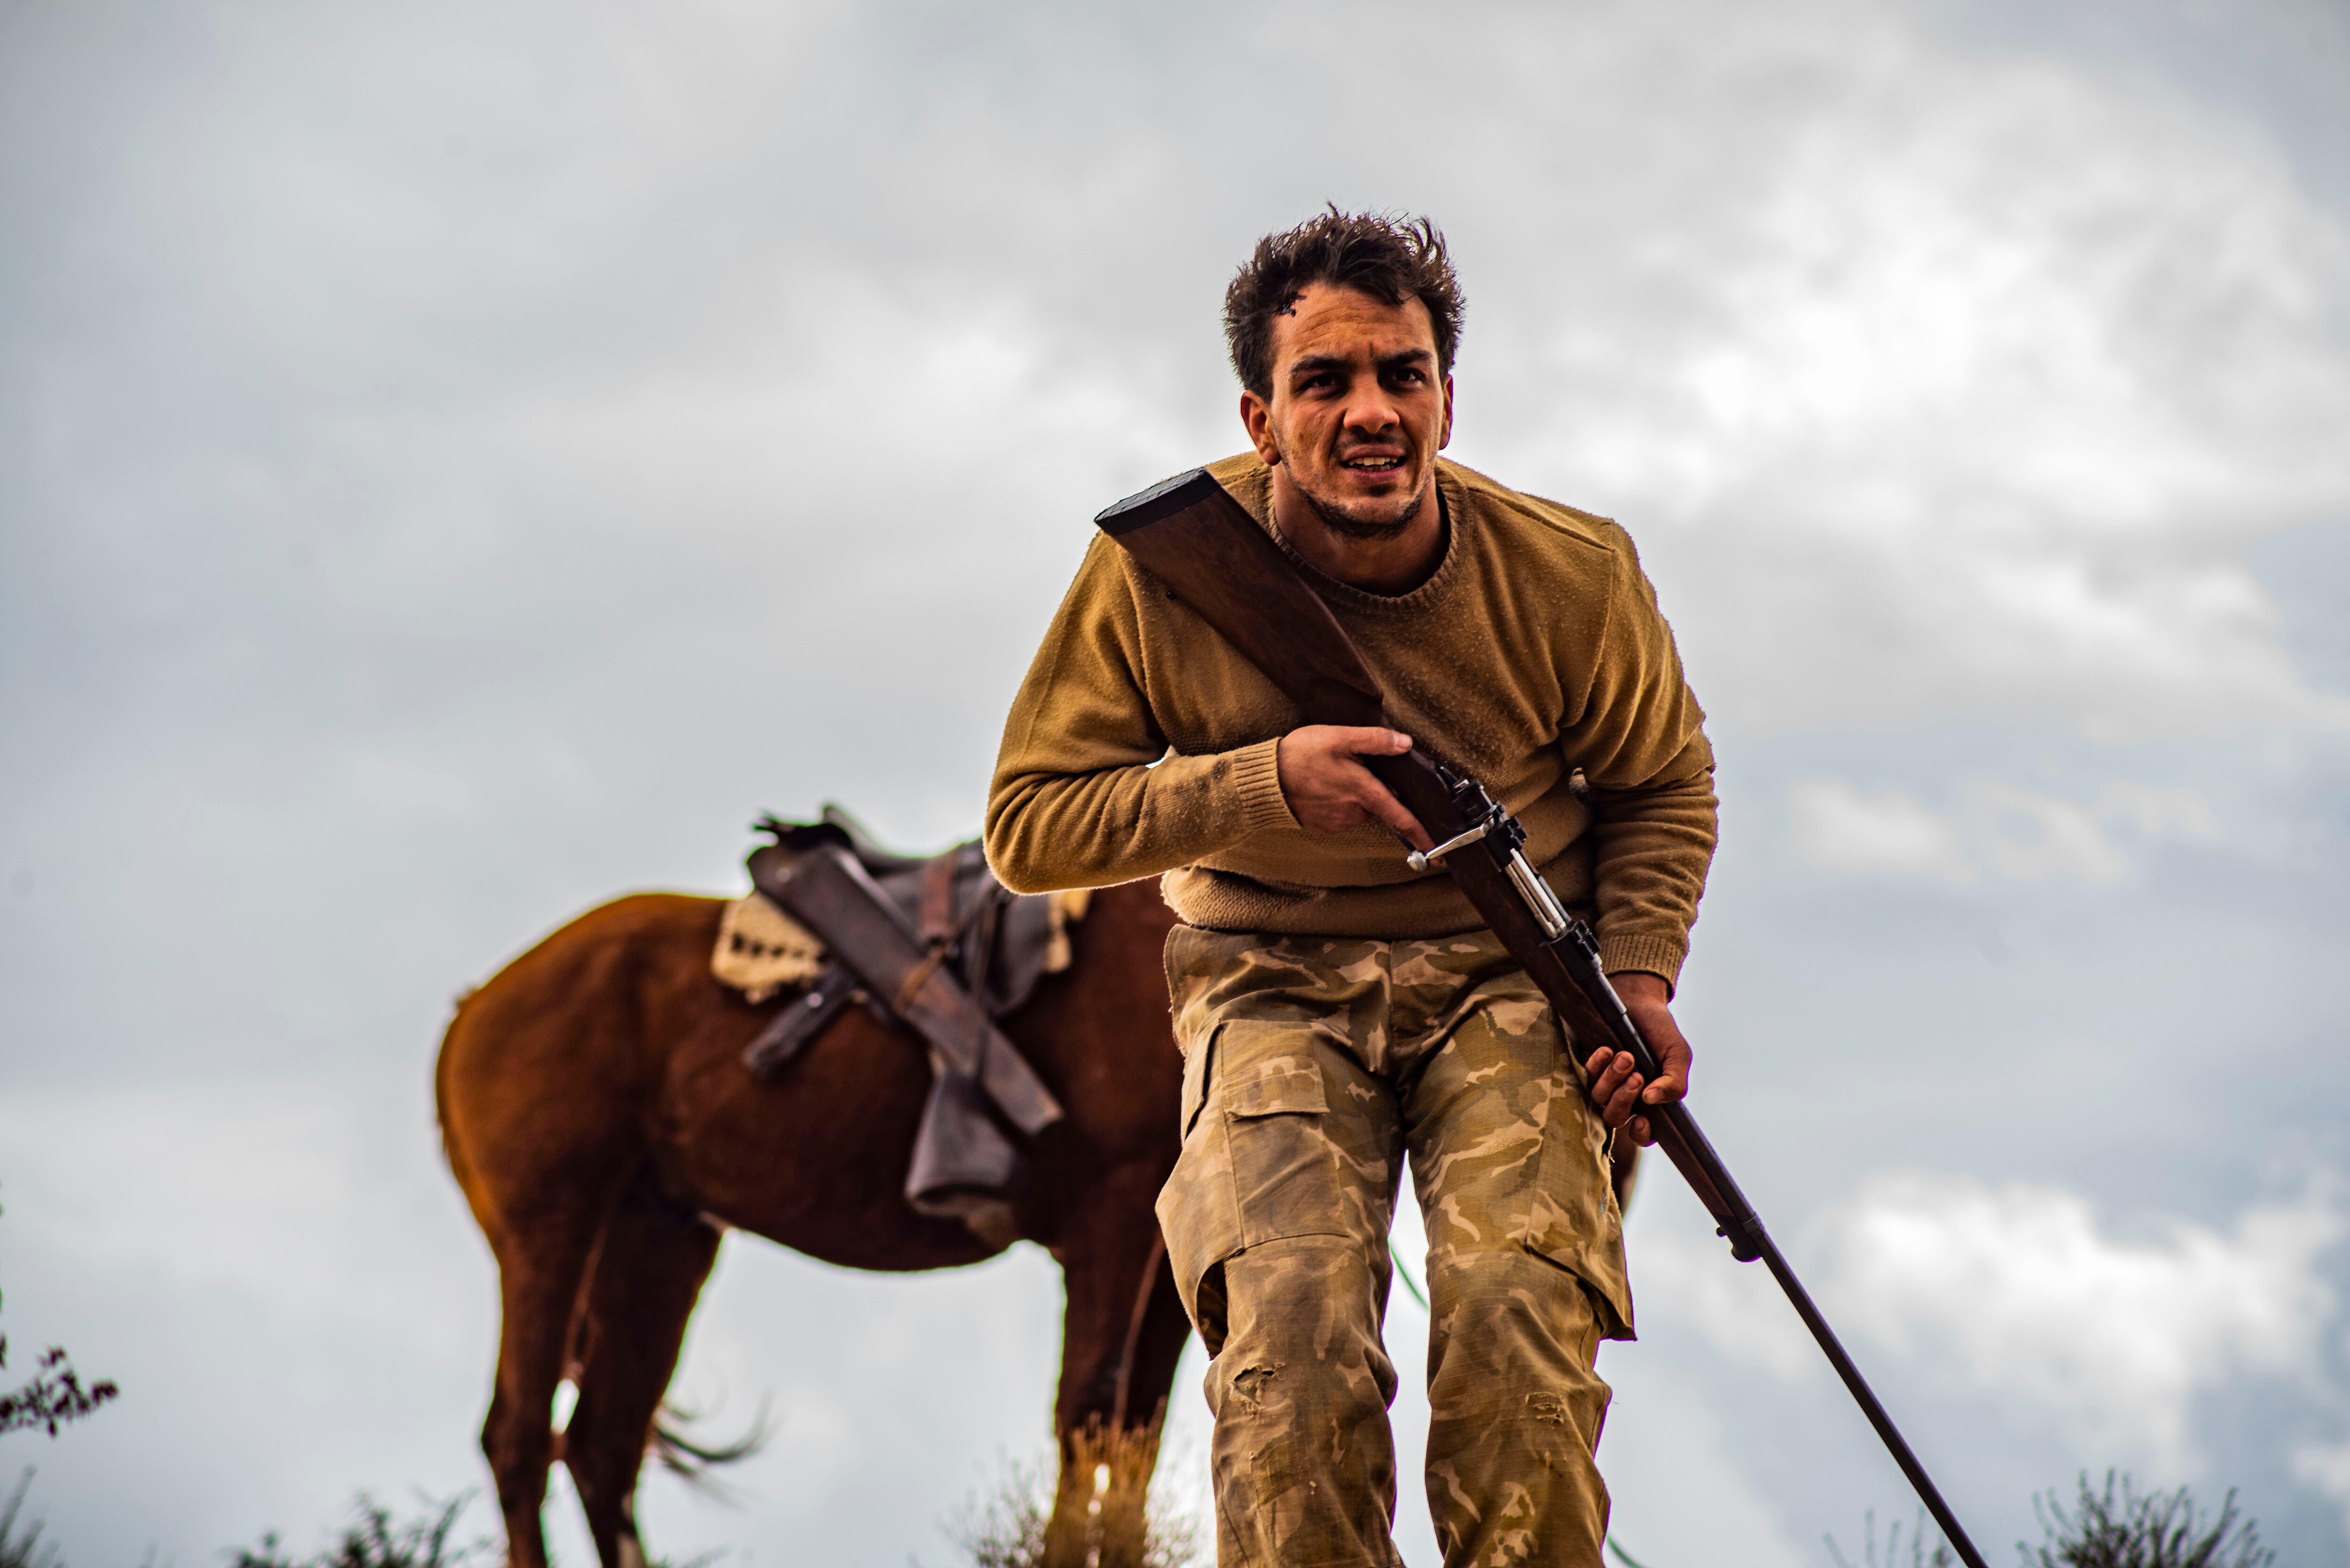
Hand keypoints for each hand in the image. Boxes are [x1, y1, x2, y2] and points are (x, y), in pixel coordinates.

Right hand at [1274, 725, 1432, 850]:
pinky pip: (1342, 813)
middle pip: (1379, 804)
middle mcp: (1355, 812)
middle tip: (1350, 768)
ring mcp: (1338, 822)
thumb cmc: (1300, 756)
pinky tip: (1322, 785)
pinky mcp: (1324, 825)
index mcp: (1364, 792)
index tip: (1440, 852)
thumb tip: (1405, 744)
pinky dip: (1338, 800)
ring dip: (1354, 794)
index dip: (1423, 835)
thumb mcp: (1339, 737)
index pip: (1402, 818)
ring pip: (1360, 808)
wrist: (1264, 781)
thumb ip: (1375, 740)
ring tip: (1331, 773)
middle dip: (1373, 790)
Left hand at [1581, 971, 1691, 1145]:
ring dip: (1612, 1079)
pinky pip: (1584, 1077)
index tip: (1642, 1121)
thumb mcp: (1677, 1054)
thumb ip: (1675, 1082)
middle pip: (1616, 1117)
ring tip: (1624, 1055)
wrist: (1638, 999)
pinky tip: (1606, 1050)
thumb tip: (1652, 1100)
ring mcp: (1604, 1082)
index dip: (1641, 1134)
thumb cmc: (1659, 1030)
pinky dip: (1595, 1066)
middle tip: (1636, 1075)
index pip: (1642, 1133)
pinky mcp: (1587, 1066)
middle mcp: (1624, 1096)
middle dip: (1625, 1098)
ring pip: (1599, 1098)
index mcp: (1649, 1100)